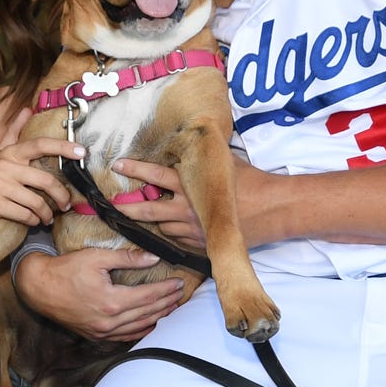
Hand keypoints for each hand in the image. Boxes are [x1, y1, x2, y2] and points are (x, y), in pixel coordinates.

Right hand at [0, 136, 81, 226]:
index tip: (81, 152)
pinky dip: (33, 220)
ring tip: (49, 217)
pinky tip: (34, 221)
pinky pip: (24, 215)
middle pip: (45, 180)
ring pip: (36, 202)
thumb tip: (27, 109)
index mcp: (10, 153)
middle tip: (66, 204)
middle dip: (61, 195)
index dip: (63, 148)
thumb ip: (14, 131)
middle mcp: (6, 166)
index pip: (40, 145)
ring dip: (47, 213)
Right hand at [15, 245, 189, 343]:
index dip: (166, 290)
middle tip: (181, 295)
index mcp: (112, 301)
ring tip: (172, 309)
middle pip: (147, 313)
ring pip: (138, 328)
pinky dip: (140, 331)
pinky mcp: (95, 336)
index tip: (179, 283)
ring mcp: (102, 332)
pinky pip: (124, 337)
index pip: (148, 296)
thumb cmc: (66, 270)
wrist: (39, 288)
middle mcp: (109, 321)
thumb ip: (127, 258)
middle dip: (166, 303)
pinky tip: (150, 325)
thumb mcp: (97, 257)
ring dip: (158, 318)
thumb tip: (153, 258)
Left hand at [116, 157, 285, 248]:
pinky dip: (173, 233)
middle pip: (147, 210)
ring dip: (154, 221)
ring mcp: (192, 229)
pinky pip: (177, 240)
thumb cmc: (251, 182)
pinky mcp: (200, 244)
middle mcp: (187, 208)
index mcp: (191, 184)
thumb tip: (195, 141)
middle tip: (113, 204)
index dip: (135, 169)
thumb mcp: (224, 162)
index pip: (155, 175)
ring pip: (160, 226)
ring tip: (147, 215)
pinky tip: (174, 227)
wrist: (272, 208)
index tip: (119, 164)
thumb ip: (204, 158)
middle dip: (127, 207)